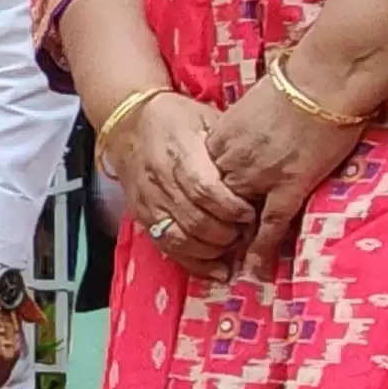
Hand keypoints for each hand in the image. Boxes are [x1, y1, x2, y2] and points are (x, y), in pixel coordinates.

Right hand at [102, 92, 253, 279]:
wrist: (127, 124)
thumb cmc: (175, 118)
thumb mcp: (206, 119)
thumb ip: (229, 147)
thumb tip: (260, 173)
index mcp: (179, 152)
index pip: (205, 190)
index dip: (230, 208)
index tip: (250, 214)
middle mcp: (160, 180)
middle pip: (195, 220)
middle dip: (226, 233)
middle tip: (246, 233)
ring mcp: (148, 202)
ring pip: (180, 239)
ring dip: (211, 250)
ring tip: (231, 248)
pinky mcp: (143, 217)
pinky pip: (167, 247)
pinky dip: (193, 263)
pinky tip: (215, 270)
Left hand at [196, 75, 370, 276]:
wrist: (324, 79)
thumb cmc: (296, 82)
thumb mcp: (253, 102)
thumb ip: (243, 124)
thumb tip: (247, 132)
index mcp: (221, 137)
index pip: (202, 177)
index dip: (204, 198)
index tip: (201, 213)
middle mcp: (233, 160)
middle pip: (213, 201)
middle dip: (212, 223)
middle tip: (211, 245)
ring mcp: (259, 176)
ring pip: (235, 217)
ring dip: (233, 239)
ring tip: (229, 261)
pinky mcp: (289, 186)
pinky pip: (270, 225)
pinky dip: (261, 248)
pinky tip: (255, 268)